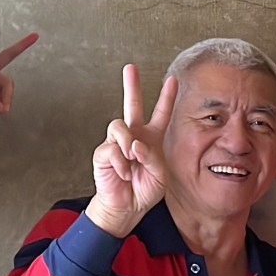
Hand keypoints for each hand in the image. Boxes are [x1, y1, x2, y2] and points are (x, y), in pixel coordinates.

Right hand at [85, 64, 177, 237]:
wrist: (126, 206)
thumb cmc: (144, 190)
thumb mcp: (160, 174)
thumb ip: (152, 157)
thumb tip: (135, 145)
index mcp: (151, 139)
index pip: (161, 114)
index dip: (167, 97)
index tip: (172, 80)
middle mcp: (133, 136)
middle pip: (132, 105)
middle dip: (131, 85)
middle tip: (130, 68)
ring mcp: (116, 143)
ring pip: (120, 125)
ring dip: (128, 142)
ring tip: (132, 158)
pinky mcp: (103, 153)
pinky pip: (111, 148)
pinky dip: (120, 162)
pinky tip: (124, 172)